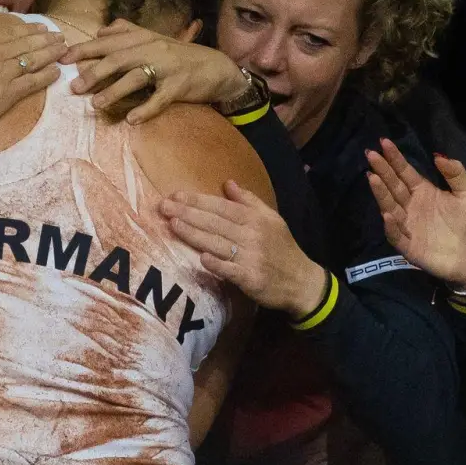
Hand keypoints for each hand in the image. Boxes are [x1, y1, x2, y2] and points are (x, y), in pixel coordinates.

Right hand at [0, 11, 65, 139]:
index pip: (10, 33)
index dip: (28, 30)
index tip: (41, 28)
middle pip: (26, 45)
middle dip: (46, 40)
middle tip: (60, 37)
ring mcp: (4, 75)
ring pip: (34, 61)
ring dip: (51, 54)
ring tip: (64, 50)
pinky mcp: (8, 95)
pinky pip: (33, 83)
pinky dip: (46, 77)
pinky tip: (57, 72)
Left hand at [62, 20, 249, 123]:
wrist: (216, 68)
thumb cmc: (181, 55)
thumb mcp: (155, 39)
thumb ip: (127, 32)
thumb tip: (100, 31)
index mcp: (144, 37)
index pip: (109, 41)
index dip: (85, 49)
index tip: (63, 58)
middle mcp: (154, 48)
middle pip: (119, 58)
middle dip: (94, 72)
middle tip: (74, 87)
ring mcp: (167, 67)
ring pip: (136, 77)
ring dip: (114, 91)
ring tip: (96, 104)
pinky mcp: (179, 86)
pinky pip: (160, 99)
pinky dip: (145, 109)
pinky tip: (131, 119)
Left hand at [160, 181, 328, 318]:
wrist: (302, 281)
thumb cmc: (282, 248)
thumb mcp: (271, 219)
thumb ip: (249, 201)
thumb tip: (228, 183)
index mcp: (255, 219)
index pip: (221, 207)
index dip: (198, 201)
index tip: (175, 195)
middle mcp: (252, 235)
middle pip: (215, 223)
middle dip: (188, 213)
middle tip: (163, 206)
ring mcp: (251, 257)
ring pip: (217, 243)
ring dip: (194, 234)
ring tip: (173, 224)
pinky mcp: (251, 278)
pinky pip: (230, 270)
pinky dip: (217, 264)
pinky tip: (201, 258)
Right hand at [365, 138, 465, 290]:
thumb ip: (456, 175)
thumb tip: (438, 155)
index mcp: (425, 193)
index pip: (406, 173)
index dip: (395, 159)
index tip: (384, 142)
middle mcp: (412, 207)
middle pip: (394, 186)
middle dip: (382, 171)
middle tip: (370, 154)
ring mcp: (409, 226)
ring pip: (391, 207)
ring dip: (381, 194)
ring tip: (373, 178)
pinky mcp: (410, 247)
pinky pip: (397, 236)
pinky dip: (391, 226)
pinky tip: (388, 214)